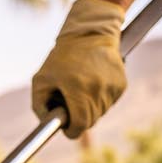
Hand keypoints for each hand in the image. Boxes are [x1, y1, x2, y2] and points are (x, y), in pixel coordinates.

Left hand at [31, 0, 127, 139]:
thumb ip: (39, 105)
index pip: (80, 125)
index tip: (67, 127)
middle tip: (71, 104)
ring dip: (90, 108)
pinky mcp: (122, 84)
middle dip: (79, 118)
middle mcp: (98, 90)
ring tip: (81, 89)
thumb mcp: (41, 79)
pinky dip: (100, 98)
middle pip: (90, 121)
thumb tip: (47, 124)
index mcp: (78, 90)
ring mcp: (112, 87)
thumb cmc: (62, 57)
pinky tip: (93, 83)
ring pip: (101, 112)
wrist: (91, 32)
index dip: (71, 130)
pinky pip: (109, 102)